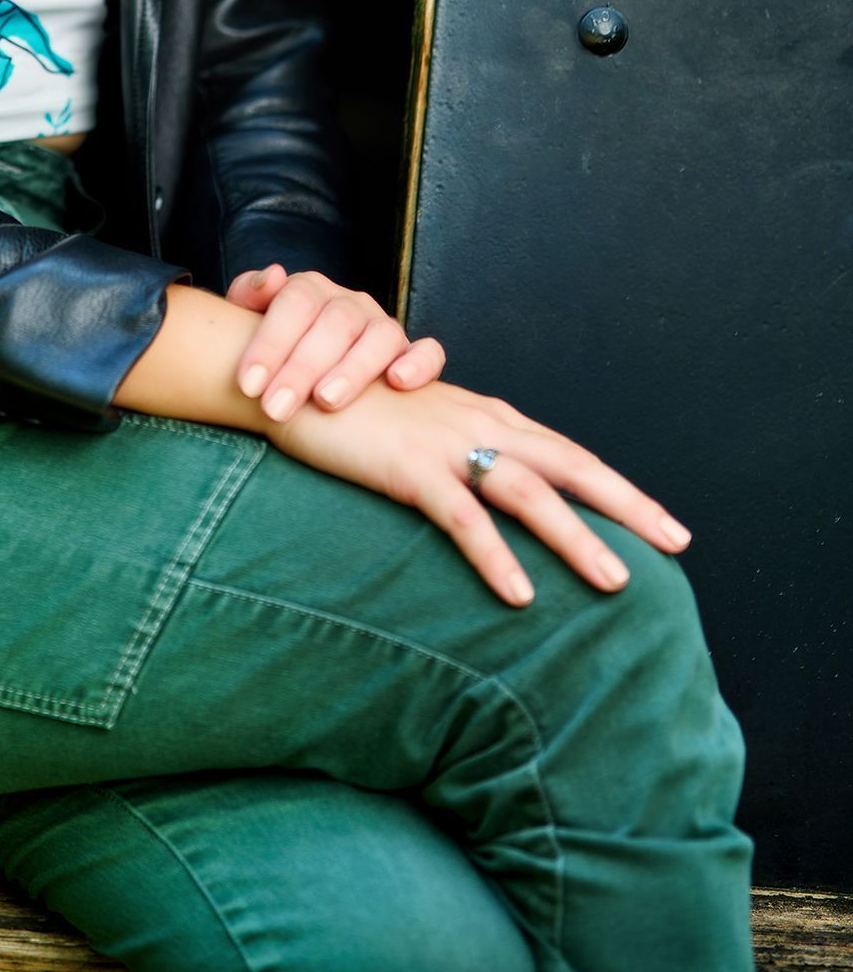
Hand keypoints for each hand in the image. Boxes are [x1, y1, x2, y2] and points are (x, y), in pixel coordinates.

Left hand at [225, 264, 444, 419]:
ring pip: (380, 337)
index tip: (249, 385)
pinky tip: (398, 381)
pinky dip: (419, 364)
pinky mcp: (412, 356)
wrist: (309, 368)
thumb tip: (272, 277)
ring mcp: (383, 328)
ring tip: (326, 400)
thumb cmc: (276, 348)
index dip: (270, 342)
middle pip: (335, 322)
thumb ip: (250, 294)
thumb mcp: (252, 319)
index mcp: (312, 289)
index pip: (295, 302)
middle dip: (303, 367)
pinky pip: (429, 353)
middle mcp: (351, 304)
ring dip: (353, 369)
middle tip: (276, 406)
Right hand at [266, 372, 693, 605]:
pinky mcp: (409, 469)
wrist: (291, 378)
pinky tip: (519, 593)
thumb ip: (461, 458)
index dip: (618, 488)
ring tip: (616, 582)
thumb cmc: (354, 411)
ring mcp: (446, 445)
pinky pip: (462, 518)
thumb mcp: (420, 431)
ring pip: (529, 494)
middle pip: (570, 466)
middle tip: (678, 543)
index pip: (568, 454)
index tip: (663, 524)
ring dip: (577, 539)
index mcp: (487, 417)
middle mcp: (479, 424)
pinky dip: (494, 555)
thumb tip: (492, 498)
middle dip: (627, 505)